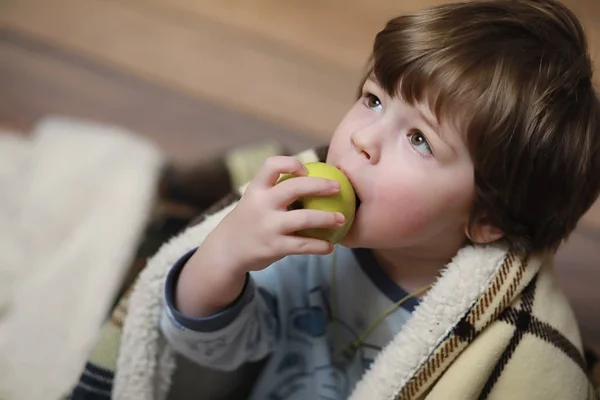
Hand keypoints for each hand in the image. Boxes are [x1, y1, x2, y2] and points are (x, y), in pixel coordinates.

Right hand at [204, 156, 345, 272]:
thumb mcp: (254, 200)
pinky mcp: (273, 247)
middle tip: (338, 188)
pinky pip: (303, 245)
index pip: (272, 165)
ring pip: (304, 219)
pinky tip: (330, 247)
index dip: (291, 163)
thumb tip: (316, 181)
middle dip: (320, 185)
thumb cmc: (250, 221)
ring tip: (341, 219)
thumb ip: (276, 191)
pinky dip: (320, 245)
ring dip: (327, 218)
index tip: (306, 170)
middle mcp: (261, 204)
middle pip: (294, 187)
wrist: (227, 250)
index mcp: (256, 189)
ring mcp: (267, 226)